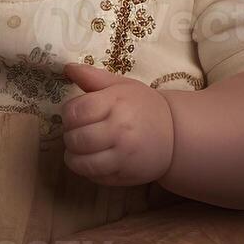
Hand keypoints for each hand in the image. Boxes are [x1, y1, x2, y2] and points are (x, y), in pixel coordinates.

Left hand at [61, 64, 173, 186]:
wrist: (176, 135)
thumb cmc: (144, 107)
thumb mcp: (122, 86)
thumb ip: (92, 76)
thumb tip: (67, 67)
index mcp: (117, 104)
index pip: (76, 111)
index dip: (68, 113)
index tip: (73, 114)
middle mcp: (120, 132)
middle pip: (76, 139)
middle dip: (69, 135)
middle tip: (75, 132)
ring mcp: (123, 157)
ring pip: (81, 162)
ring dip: (73, 156)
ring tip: (79, 148)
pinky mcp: (125, 176)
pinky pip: (93, 177)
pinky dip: (86, 170)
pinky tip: (92, 159)